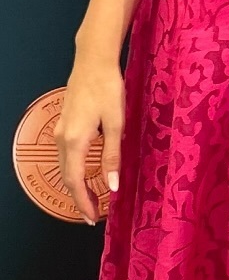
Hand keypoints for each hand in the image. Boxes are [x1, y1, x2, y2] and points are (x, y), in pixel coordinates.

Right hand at [56, 54, 124, 223]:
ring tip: (93, 198)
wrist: (93, 61)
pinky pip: (66, 155)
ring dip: (77, 185)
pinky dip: (75, 170)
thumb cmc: (108, 89)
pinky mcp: (64, 123)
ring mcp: (60, 130)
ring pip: (65, 166)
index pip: (75, 181)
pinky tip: (87, 173)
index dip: (83, 202)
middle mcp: (62, 138)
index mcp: (75, 141)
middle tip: (94, 214)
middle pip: (67, 177)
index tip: (93, 218)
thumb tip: (112, 186)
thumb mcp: (116, 124)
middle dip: (79, 198)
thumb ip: (112, 156)